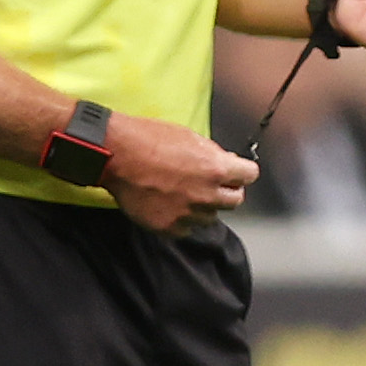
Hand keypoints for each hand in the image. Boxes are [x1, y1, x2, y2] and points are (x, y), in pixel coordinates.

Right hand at [103, 114, 256, 235]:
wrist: (116, 155)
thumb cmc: (149, 139)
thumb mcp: (189, 136)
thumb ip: (214, 154)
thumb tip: (229, 161)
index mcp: (216, 169)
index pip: (250, 175)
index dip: (242, 172)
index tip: (236, 172)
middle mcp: (207, 195)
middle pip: (235, 201)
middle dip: (227, 191)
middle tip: (211, 184)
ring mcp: (188, 214)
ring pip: (210, 217)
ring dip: (204, 207)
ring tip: (183, 193)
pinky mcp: (169, 227)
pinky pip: (187, 228)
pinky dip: (182, 219)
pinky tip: (170, 205)